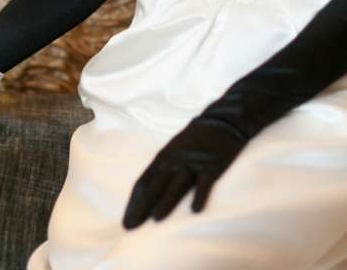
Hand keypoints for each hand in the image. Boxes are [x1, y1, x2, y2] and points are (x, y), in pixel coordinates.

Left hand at [122, 115, 243, 228]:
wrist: (220, 120)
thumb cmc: (194, 140)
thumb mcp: (173, 150)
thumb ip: (162, 169)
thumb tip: (146, 191)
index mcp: (163, 158)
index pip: (143, 182)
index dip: (133, 202)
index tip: (126, 221)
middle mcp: (174, 161)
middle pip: (155, 186)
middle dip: (142, 207)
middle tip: (130, 226)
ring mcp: (193, 164)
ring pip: (177, 186)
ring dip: (166, 202)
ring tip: (156, 218)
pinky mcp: (212, 166)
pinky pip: (205, 183)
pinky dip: (200, 195)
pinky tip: (195, 210)